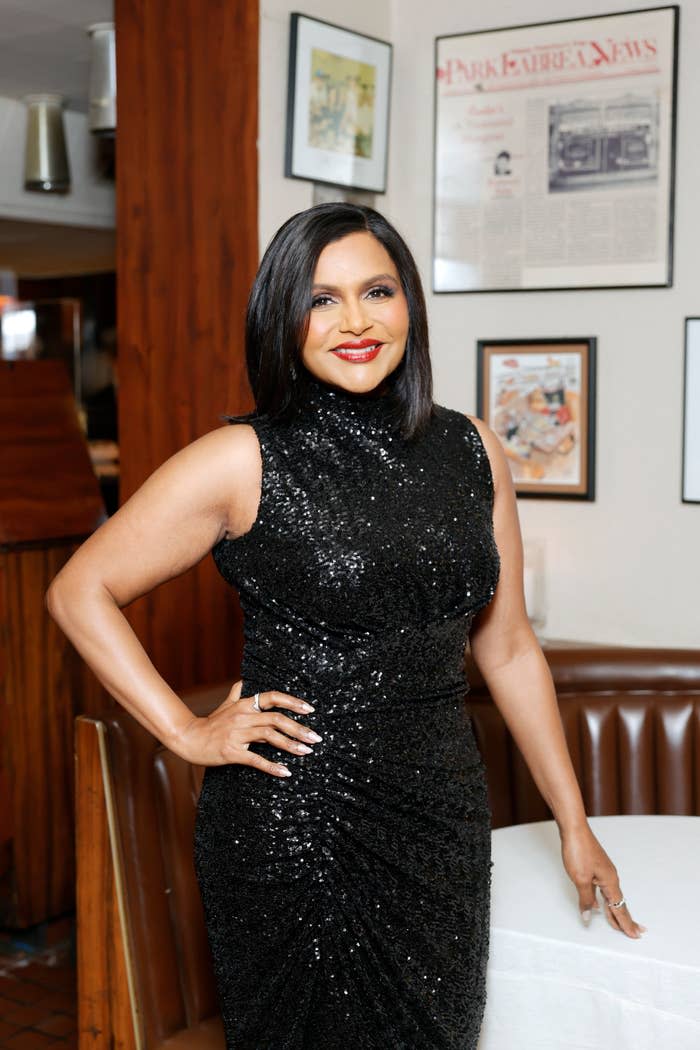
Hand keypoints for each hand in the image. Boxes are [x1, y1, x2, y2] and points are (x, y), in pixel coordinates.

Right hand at [173, 679, 321, 776]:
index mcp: (244, 705)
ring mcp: (237, 734)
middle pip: (276, 719)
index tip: (310, 710)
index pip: (273, 698)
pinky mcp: (232, 752)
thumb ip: (236, 694)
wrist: (189, 739)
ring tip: (306, 752)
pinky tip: (286, 772)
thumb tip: (243, 681)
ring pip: (270, 737)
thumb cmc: (210, 723)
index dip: (293, 702)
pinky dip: (272, 766)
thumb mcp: (224, 705)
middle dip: (299, 729)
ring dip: (290, 745)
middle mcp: (243, 716)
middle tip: (316, 738)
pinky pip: (256, 759)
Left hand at [559, 822, 646, 938]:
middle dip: (626, 919)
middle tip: (636, 932)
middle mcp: (610, 877)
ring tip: (619, 923)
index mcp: (610, 882)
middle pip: (619, 903)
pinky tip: (600, 904)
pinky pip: (603, 889)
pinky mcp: (596, 867)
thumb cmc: (579, 851)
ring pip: (611, 896)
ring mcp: (603, 872)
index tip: (635, 935)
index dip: (625, 923)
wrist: (574, 830)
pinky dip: (604, 900)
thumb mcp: (581, 879)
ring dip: (615, 910)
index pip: (619, 908)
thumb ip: (585, 899)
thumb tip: (589, 915)